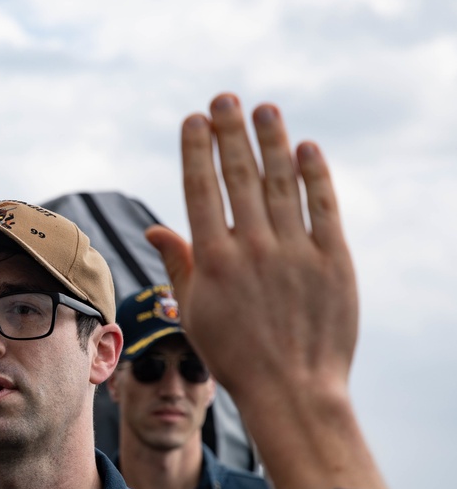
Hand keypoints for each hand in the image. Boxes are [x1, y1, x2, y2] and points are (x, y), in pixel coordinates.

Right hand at [146, 93, 389, 488]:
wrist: (292, 390)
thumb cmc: (234, 355)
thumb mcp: (194, 312)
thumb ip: (179, 263)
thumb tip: (154, 228)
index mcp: (213, 259)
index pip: (201, 188)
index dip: (197, 149)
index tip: (194, 119)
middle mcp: (252, 247)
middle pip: (239, 175)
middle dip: (230, 131)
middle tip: (225, 98)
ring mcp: (296, 251)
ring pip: (281, 182)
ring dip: (271, 141)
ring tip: (264, 109)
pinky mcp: (334, 260)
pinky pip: (323, 207)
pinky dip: (315, 175)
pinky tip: (306, 148)